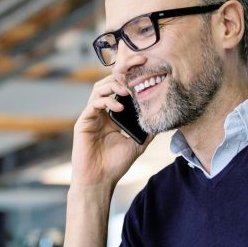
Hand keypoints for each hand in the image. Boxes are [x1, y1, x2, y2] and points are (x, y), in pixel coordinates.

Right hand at [70, 74, 149, 189]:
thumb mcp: (138, 144)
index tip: (145, 65)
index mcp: (112, 114)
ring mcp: (91, 115)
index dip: (130, 75)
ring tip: (128, 90)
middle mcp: (101, 112)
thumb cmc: (116, 164)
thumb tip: (164, 119)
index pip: (120, 88)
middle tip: (139, 66)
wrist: (100, 181)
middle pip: (108, 82)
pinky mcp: (83, 122)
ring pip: (99, 89)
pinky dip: (106, 101)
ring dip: (114, 85)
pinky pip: (93, 104)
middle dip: (123, 72)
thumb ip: (148, 129)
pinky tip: (119, 107)